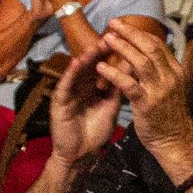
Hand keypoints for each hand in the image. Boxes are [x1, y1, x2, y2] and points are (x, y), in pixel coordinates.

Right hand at [46, 39, 126, 165]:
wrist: (80, 155)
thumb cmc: (95, 131)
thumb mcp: (111, 107)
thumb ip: (120, 88)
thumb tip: (134, 67)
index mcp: (94, 86)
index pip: (104, 65)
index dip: (114, 54)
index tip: (126, 42)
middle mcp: (81, 85)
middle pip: (92, 64)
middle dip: (101, 50)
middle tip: (112, 37)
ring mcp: (70, 92)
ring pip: (79, 71)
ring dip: (87, 58)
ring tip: (96, 46)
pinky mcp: (59, 101)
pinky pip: (65, 84)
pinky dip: (71, 73)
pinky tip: (77, 63)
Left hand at [91, 21, 192, 161]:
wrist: (174, 140)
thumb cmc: (168, 115)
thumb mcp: (169, 88)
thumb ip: (160, 70)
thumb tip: (147, 54)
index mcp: (175, 71)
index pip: (158, 44)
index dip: (139, 33)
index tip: (123, 25)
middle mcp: (170, 77)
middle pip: (150, 47)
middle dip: (130, 33)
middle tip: (113, 23)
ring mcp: (159, 90)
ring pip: (141, 61)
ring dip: (122, 48)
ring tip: (106, 39)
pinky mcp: (147, 104)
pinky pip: (129, 85)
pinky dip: (114, 74)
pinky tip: (102, 67)